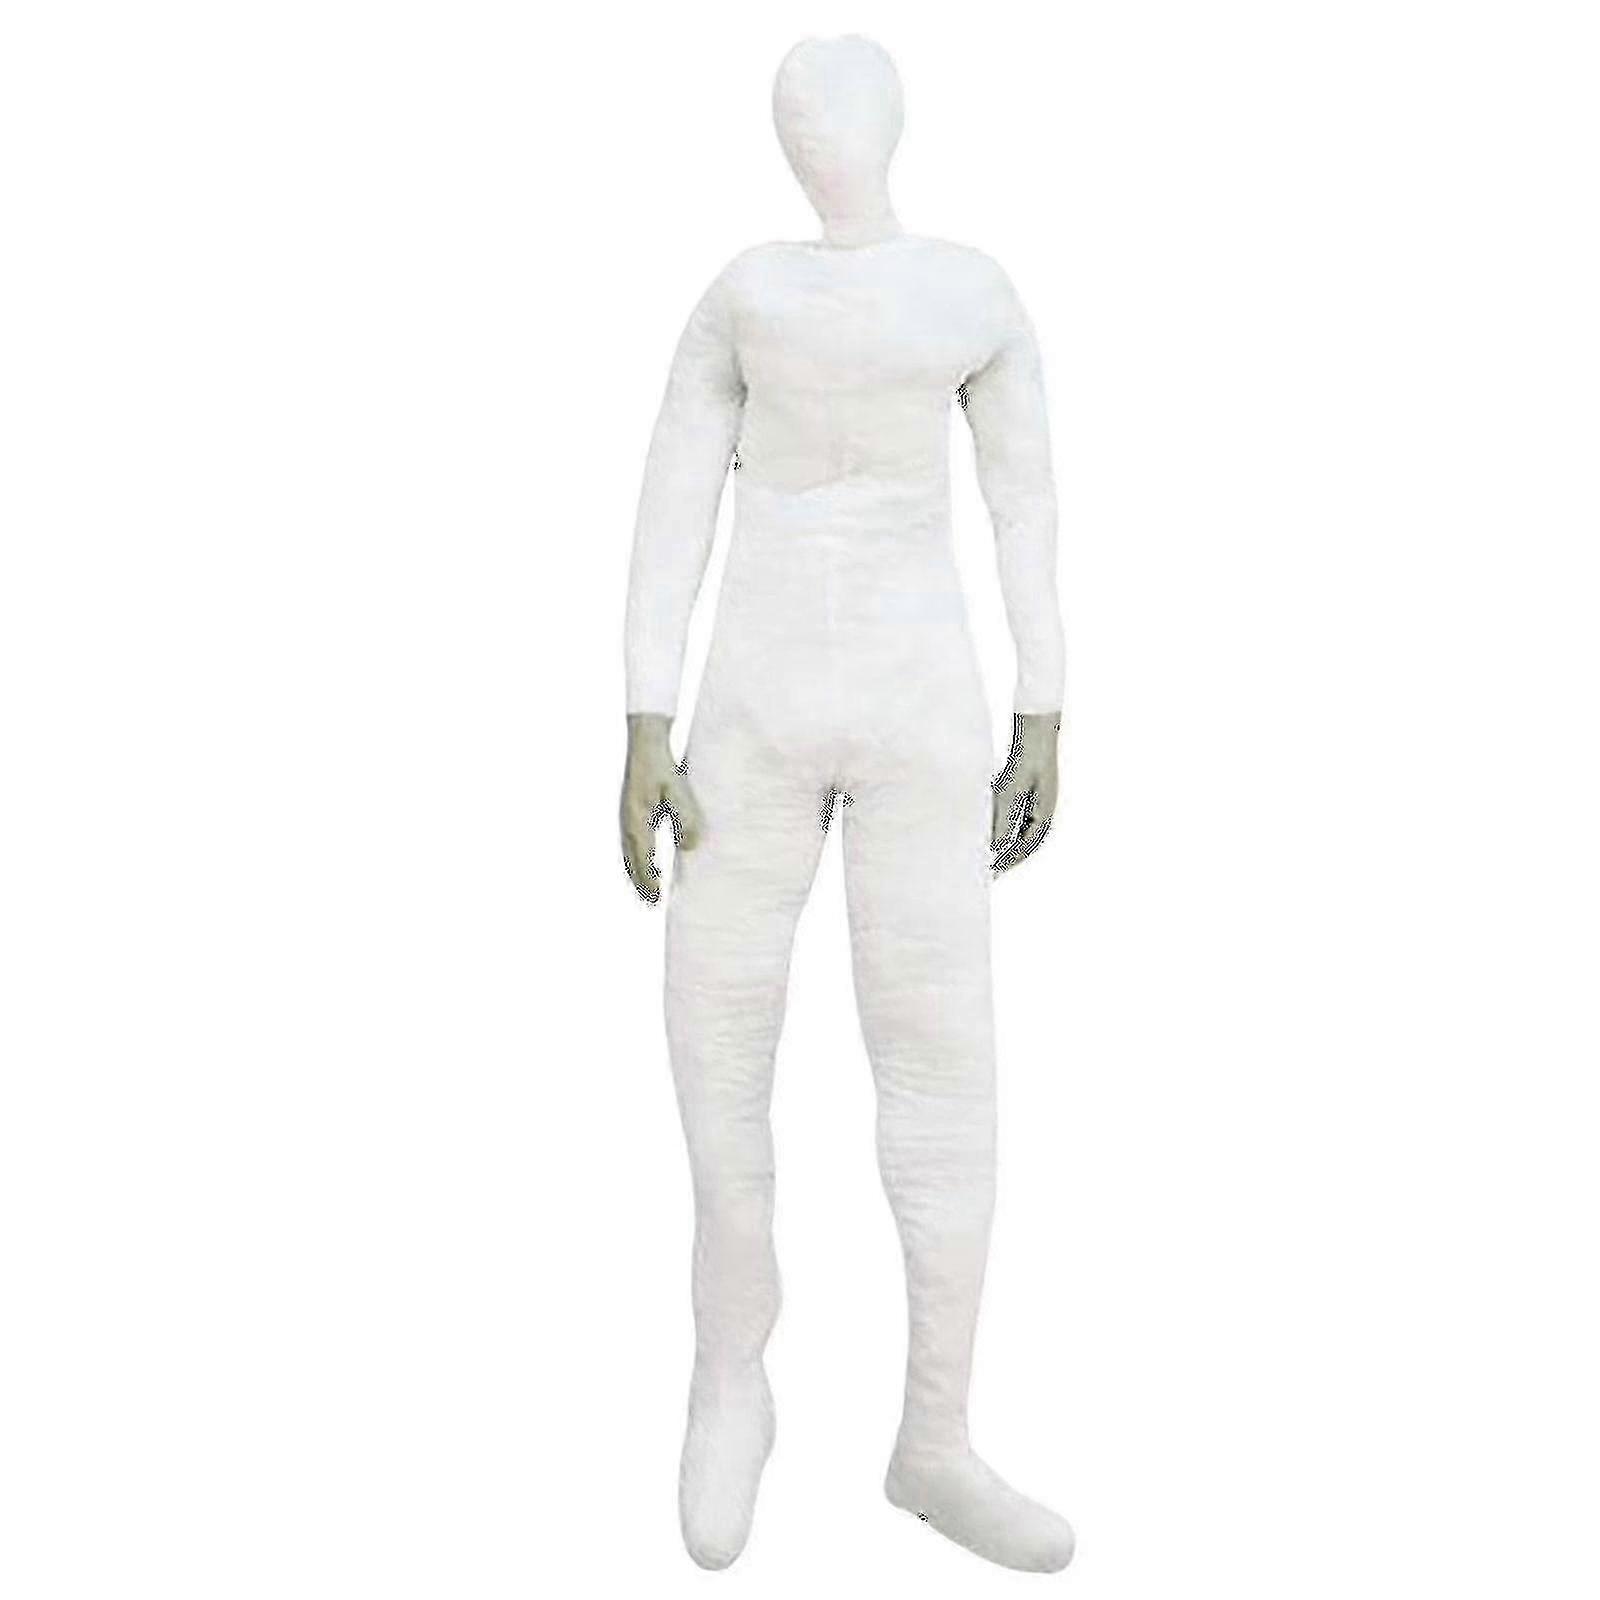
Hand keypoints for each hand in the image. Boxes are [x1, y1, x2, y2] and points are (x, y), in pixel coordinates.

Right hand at [620, 714, 703, 903]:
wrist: (646, 740)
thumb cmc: (662, 763)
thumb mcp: (679, 789)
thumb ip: (686, 817)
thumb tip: (690, 847)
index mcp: (638, 820)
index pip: (644, 860)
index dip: (651, 881)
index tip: (658, 900)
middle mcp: (628, 821)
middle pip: (632, 860)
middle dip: (641, 882)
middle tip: (651, 903)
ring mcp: (627, 815)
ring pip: (630, 852)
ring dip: (638, 871)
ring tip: (648, 888)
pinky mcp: (632, 809)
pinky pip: (633, 841)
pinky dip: (638, 856)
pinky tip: (648, 858)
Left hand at [992, 711, 1060, 874]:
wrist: (1034, 730)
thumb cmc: (1026, 759)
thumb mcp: (1011, 792)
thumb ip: (1004, 821)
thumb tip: (995, 849)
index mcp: (1044, 817)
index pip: (1024, 849)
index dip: (1006, 863)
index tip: (989, 875)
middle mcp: (1042, 813)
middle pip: (1021, 843)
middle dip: (1002, 856)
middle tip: (982, 870)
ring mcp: (1036, 803)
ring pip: (1016, 831)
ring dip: (1000, 841)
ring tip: (979, 852)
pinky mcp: (1026, 792)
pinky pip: (1011, 816)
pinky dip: (998, 824)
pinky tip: (983, 826)